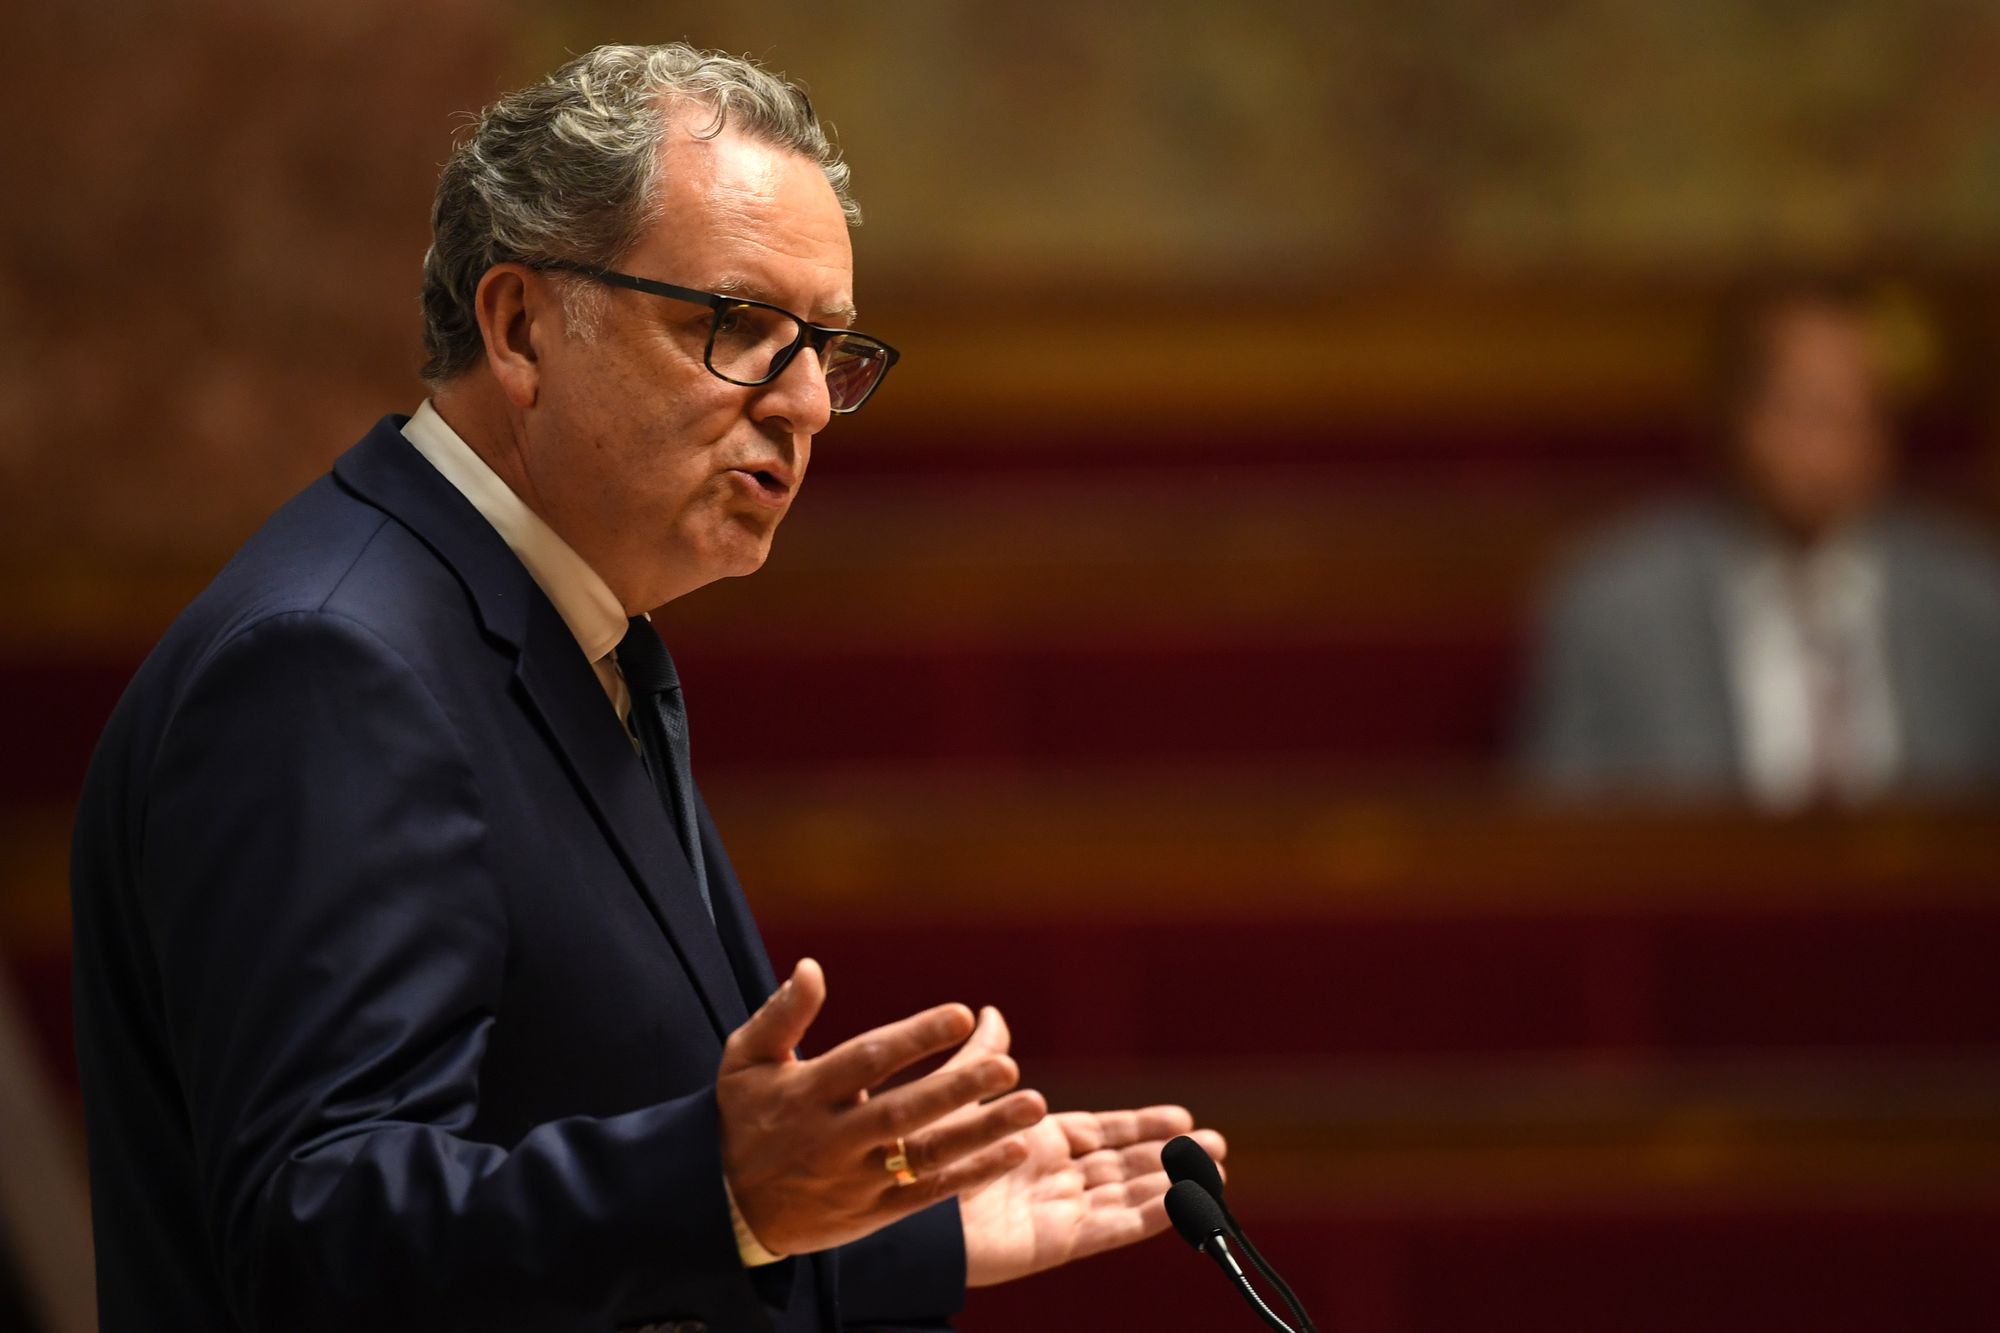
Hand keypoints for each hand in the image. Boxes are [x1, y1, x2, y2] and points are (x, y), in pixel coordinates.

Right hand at [715, 959, 1048, 1255]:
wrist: (724, 1208)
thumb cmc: (743, 1119)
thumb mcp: (745, 1061)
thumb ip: (782, 1015)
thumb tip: (812, 967)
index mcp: (806, 1094)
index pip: (866, 1061)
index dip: (914, 1037)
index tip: (962, 1014)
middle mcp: (833, 1137)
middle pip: (902, 1112)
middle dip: (958, 1089)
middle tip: (1009, 1067)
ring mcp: (855, 1178)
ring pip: (925, 1156)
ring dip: (982, 1132)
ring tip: (1032, 1106)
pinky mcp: (872, 1212)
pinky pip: (927, 1194)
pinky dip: (972, 1174)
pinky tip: (1012, 1149)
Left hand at [938, 1008, 1228, 1285]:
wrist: (897, 1204)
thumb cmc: (917, 1150)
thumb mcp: (956, 1094)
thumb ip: (982, 1059)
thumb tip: (992, 1014)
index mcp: (1031, 1140)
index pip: (1100, 1132)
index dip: (1141, 1125)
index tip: (1184, 1117)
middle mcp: (1048, 1177)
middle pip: (1123, 1166)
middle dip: (1170, 1156)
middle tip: (1217, 1146)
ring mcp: (1054, 1211)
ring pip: (1126, 1196)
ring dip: (1172, 1184)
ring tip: (1217, 1174)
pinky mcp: (1053, 1242)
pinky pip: (1111, 1227)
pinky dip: (1150, 1215)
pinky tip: (1183, 1202)